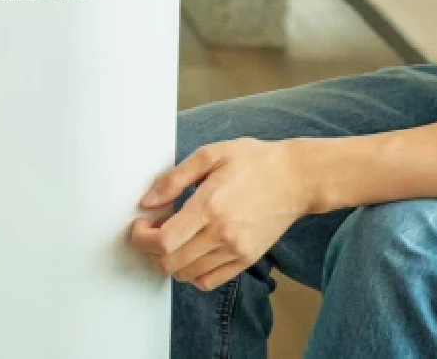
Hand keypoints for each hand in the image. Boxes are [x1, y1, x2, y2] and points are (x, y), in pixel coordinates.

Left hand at [129, 140, 311, 291]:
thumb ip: (174, 179)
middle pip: (171, 262)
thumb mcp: (210, 154)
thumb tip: (147, 202)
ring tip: (172, 239)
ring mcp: (236, 250)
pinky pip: (210, 281)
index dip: (142, 237)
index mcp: (209, 206)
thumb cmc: (254, 161)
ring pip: (187, 275)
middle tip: (151, 232)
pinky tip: (192, 252)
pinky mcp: (247, 259)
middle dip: (151, 251)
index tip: (140, 225)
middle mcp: (222, 234)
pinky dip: (192, 273)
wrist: (296, 178)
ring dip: (170, 261)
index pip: (164, 241)